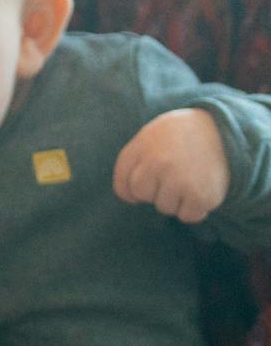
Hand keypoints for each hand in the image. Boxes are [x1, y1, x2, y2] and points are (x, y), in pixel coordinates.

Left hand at [113, 108, 228, 222]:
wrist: (221, 128)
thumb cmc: (176, 137)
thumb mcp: (147, 139)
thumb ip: (129, 165)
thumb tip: (129, 198)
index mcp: (141, 149)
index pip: (123, 188)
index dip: (132, 189)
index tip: (148, 179)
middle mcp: (158, 164)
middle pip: (143, 197)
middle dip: (154, 189)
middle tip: (173, 170)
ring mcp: (180, 181)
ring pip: (165, 208)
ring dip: (176, 198)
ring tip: (189, 175)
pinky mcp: (202, 196)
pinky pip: (188, 216)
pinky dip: (194, 208)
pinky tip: (201, 187)